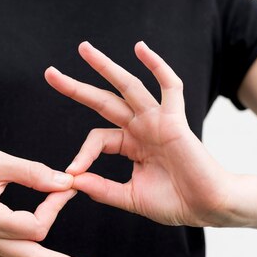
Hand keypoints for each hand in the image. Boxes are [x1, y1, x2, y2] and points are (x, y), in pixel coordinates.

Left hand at [45, 41, 234, 226]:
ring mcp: (157, 121)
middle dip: (77, 87)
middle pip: (104, 100)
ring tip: (83, 49)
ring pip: (128, 86)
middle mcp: (141, 128)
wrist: (206, 208)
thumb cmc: (173, 203)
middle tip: (50, 74)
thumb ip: (101, 188)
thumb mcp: (129, 197)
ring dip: (106, 67)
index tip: (72, 174)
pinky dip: (157, 66)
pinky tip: (140, 48)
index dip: (82, 154)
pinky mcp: (175, 120)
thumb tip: (71, 180)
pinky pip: (169, 87)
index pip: (98, 138)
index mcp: (131, 146)